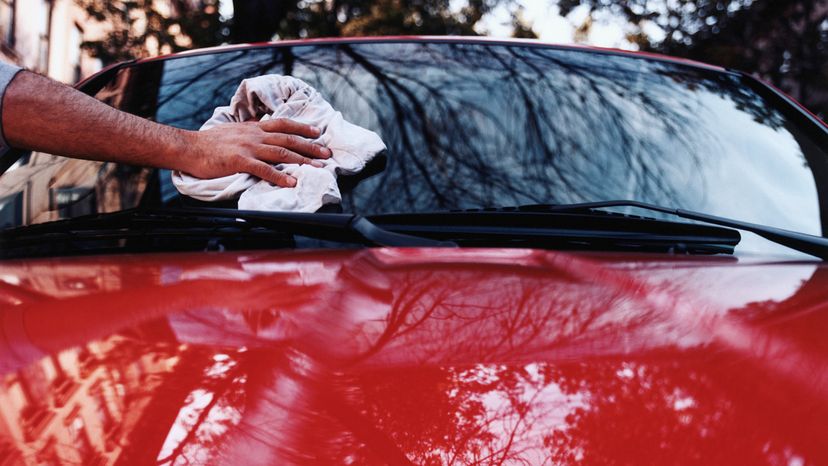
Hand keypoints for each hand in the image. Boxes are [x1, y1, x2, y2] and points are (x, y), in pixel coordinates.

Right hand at [184, 118, 332, 186]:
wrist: (188, 147)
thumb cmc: (208, 143)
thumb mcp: (232, 132)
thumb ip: (249, 133)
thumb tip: (260, 132)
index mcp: (253, 128)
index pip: (283, 124)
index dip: (302, 128)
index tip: (318, 133)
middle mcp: (254, 135)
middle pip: (288, 138)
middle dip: (310, 146)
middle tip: (326, 153)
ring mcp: (248, 147)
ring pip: (281, 152)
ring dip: (302, 160)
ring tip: (318, 167)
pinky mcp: (240, 161)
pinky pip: (264, 169)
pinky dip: (280, 176)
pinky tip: (291, 182)